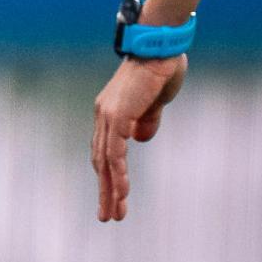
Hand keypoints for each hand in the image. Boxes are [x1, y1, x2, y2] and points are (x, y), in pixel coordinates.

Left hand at [91, 53, 186, 223]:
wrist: (161, 45)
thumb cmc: (161, 67)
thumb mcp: (155, 101)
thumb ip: (146, 120)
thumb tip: (141, 140)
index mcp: (110, 111)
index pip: (104, 150)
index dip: (109, 174)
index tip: (115, 195)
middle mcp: (103, 114)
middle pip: (100, 159)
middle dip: (106, 189)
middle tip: (108, 216)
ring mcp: (108, 114)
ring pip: (105, 161)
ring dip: (111, 189)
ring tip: (115, 213)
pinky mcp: (117, 115)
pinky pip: (114, 151)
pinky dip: (117, 173)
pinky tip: (121, 191)